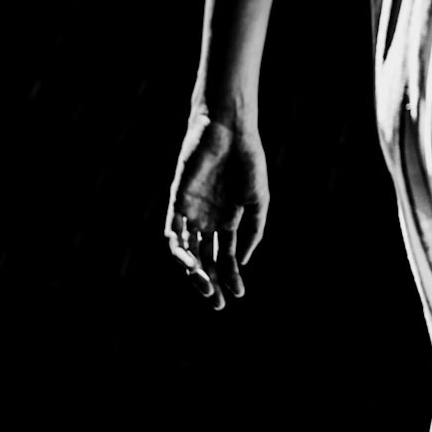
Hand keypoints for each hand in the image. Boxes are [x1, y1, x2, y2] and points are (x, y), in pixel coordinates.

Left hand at [165, 111, 268, 308]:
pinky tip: (191, 263)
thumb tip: (240, 262)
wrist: (229, 129)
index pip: (226, 257)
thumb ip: (252, 233)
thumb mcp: (258, 203)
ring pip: (188, 249)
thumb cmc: (248, 161)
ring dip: (195, 271)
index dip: (231, 277)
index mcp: (228, 220)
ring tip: (205, 286)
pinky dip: (180, 249)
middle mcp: (208, 219)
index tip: (239, 294)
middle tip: (217, 302)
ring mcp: (192, 210)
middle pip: (205, 258)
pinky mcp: (178, 199)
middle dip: (211, 281)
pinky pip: (173, 230)